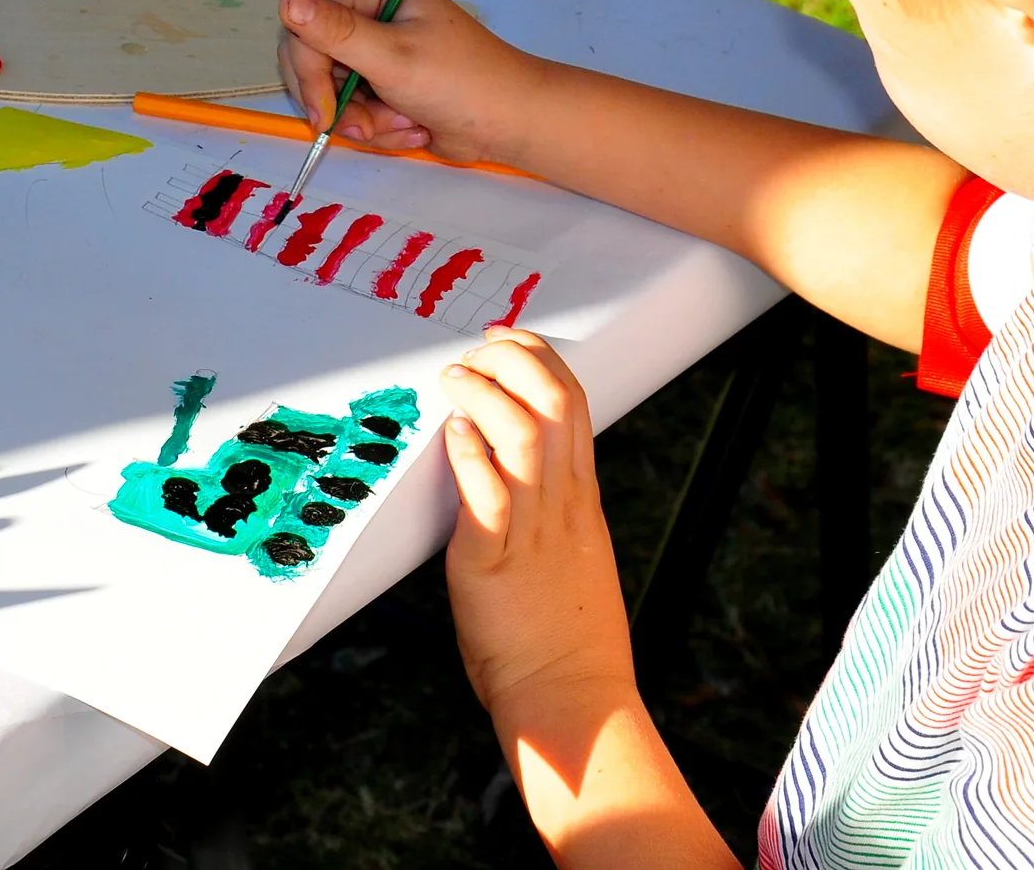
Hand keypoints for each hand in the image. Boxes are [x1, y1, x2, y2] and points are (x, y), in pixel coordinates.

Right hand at [275, 0, 543, 161]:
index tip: (325, 116)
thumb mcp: (394, 57)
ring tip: (405, 124)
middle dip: (339, 104)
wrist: (510, 122)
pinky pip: (354, 111)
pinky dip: (379, 128)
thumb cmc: (462, 82)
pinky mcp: (383, 84)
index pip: (305, 27)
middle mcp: (369, 13)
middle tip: (365, 130)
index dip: (308, 74)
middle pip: (310, 62)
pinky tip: (414, 127)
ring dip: (365, 121)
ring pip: (331, 94)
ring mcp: (375, 51)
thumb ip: (337, 33)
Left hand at [444, 331, 737, 867]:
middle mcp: (562, 505)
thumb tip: (512, 471)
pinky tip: (453, 433)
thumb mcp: (573, 553)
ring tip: (455, 379)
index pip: (574, 403)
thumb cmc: (564, 634)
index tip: (507, 339)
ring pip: (526, 436)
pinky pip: (488, 496)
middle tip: (478, 349)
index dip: (540, 358)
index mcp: (580, 499)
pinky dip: (471, 456)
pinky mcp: (493, 561)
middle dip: (517, 358)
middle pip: (556, 402)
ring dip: (487, 394)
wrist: (571, 695)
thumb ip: (549, 509)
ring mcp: (532, 532)